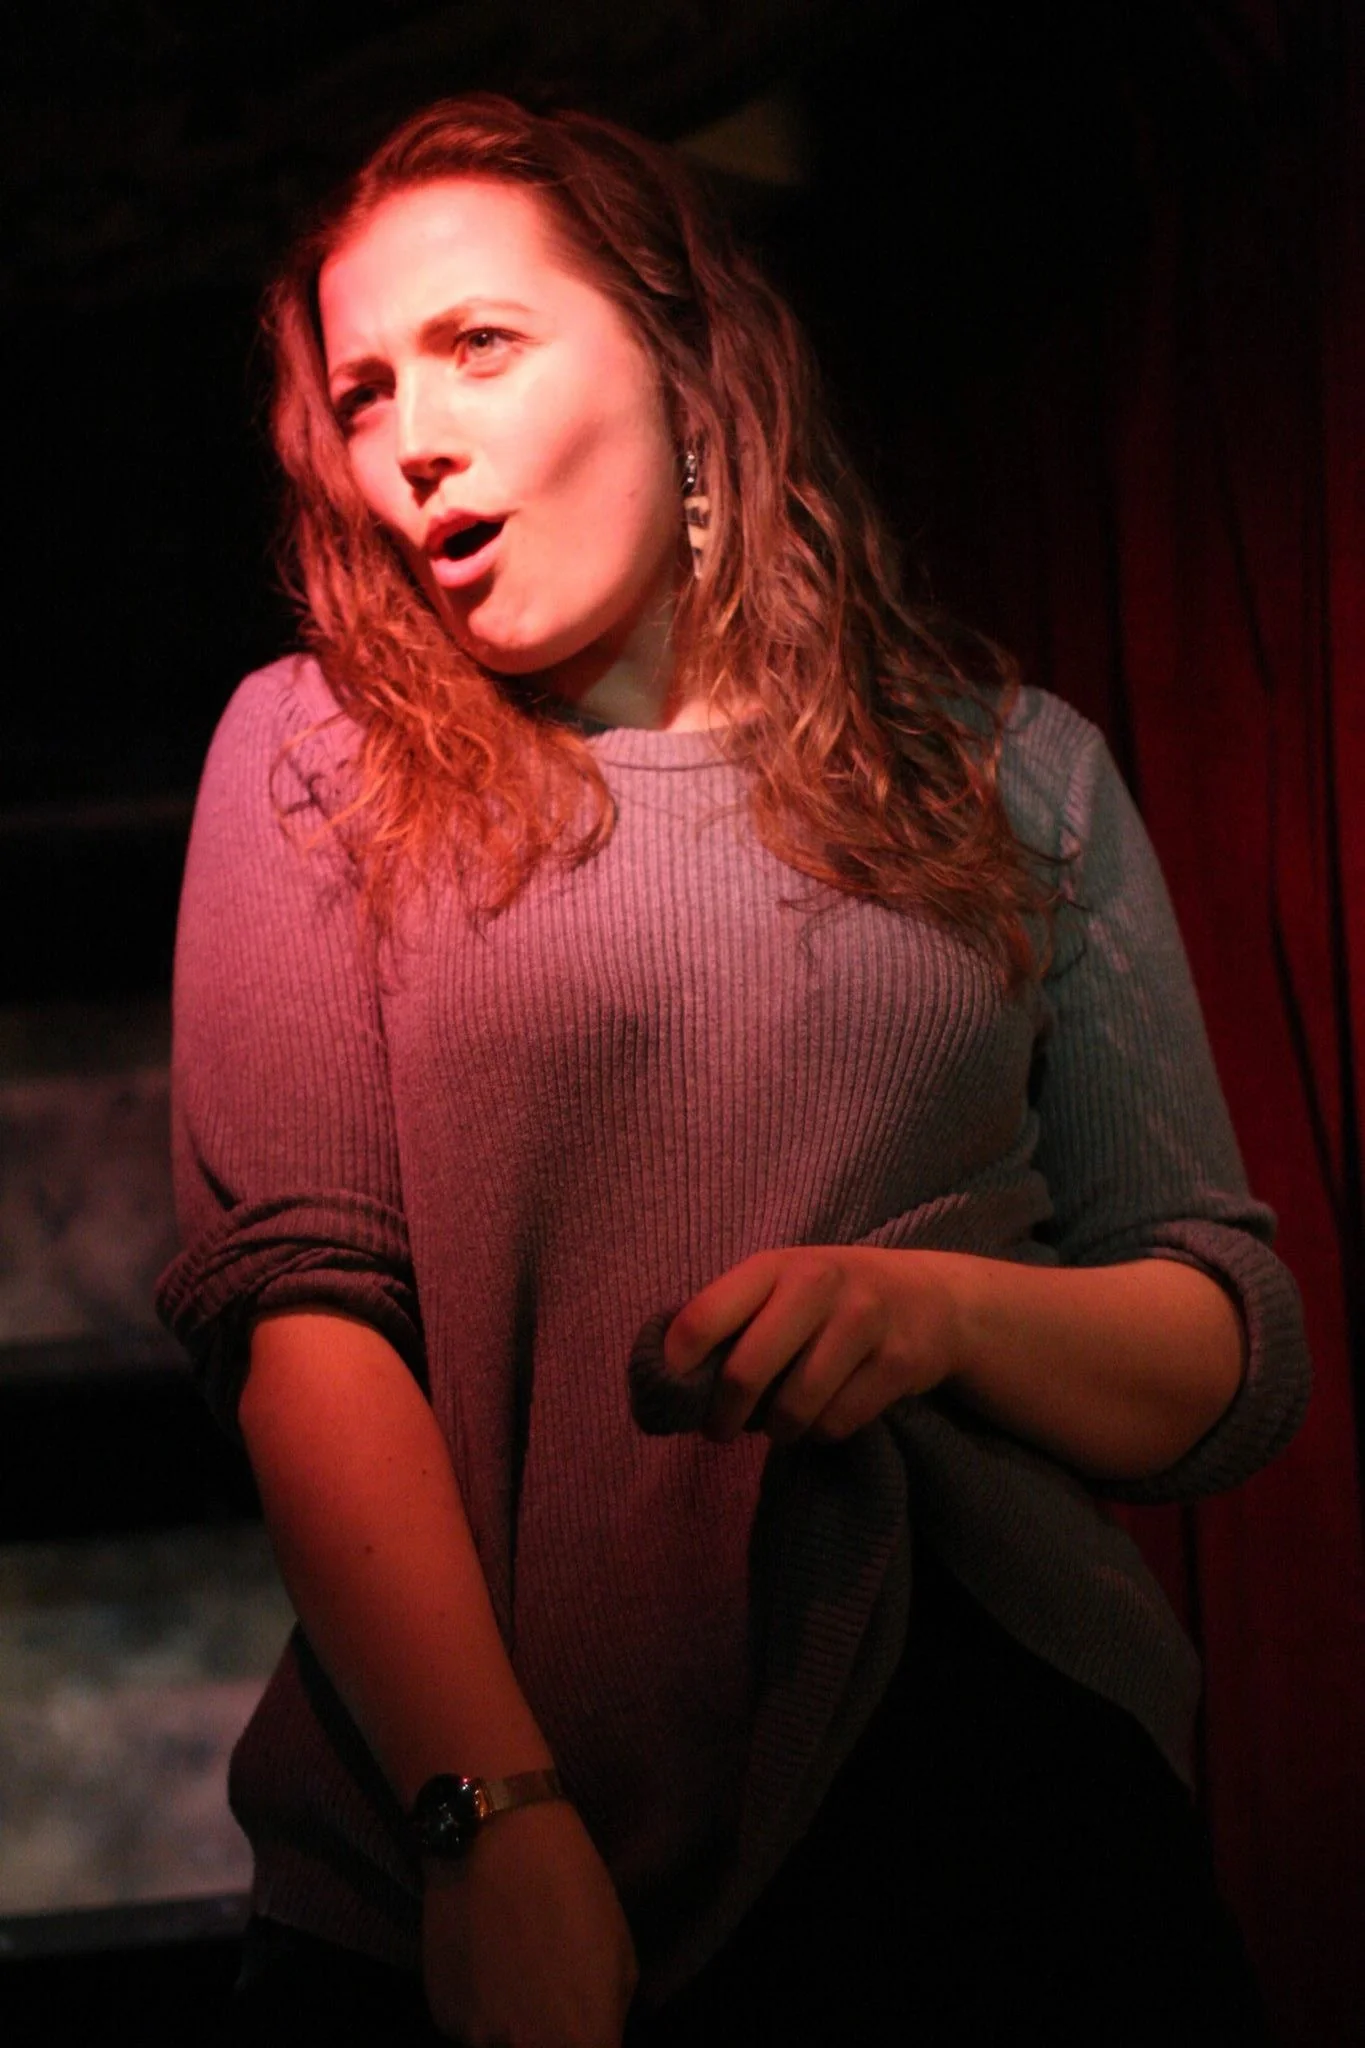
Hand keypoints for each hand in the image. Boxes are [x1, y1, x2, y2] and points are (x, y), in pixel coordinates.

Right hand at [421, 1797, 638, 2046]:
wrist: (490, 1837)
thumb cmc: (569, 1884)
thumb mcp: (619, 1953)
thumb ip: (607, 2013)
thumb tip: (590, 2037)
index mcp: (580, 2040)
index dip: (589, 2041)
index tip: (584, 2024)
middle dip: (550, 2036)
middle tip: (550, 1994)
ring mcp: (475, 2039)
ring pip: (501, 2044)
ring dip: (513, 2024)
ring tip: (517, 1967)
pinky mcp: (441, 2015)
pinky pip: (469, 2026)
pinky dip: (480, 2006)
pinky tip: (486, 1958)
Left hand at [664, 1246, 959, 1445]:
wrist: (933, 1298)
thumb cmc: (833, 1298)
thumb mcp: (783, 1286)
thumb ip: (732, 1318)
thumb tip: (669, 1381)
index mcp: (775, 1265)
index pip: (704, 1317)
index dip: (676, 1367)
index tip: (670, 1395)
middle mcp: (819, 1284)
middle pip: (745, 1373)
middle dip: (722, 1417)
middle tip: (718, 1431)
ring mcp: (863, 1322)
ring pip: (793, 1409)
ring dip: (778, 1430)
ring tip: (778, 1423)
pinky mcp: (899, 1363)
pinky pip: (837, 1424)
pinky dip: (821, 1433)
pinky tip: (824, 1416)